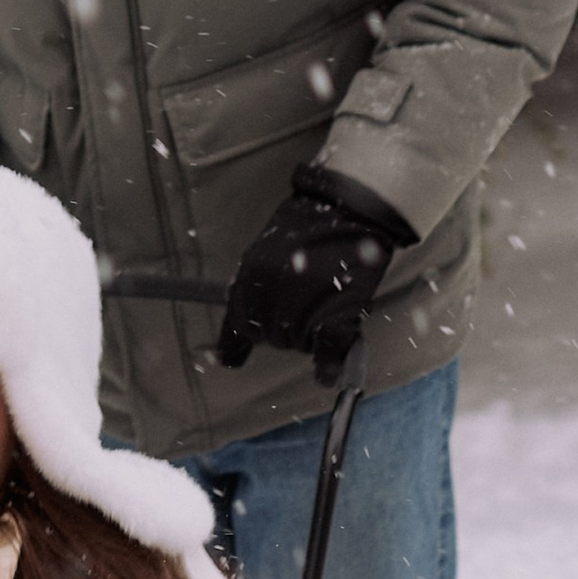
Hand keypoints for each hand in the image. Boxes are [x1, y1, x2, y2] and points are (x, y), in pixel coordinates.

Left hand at [214, 167, 411, 385]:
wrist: (348, 204)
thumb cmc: (309, 223)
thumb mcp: (267, 249)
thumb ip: (257, 283)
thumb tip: (251, 318)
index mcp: (248, 282)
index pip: (236, 326)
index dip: (233, 347)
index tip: (229, 360)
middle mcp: (270, 300)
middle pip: (272, 338)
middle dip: (285, 329)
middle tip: (307, 299)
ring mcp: (302, 310)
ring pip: (300, 344)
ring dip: (310, 335)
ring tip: (326, 300)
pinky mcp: (336, 315)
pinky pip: (329, 350)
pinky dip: (329, 364)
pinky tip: (327, 374)